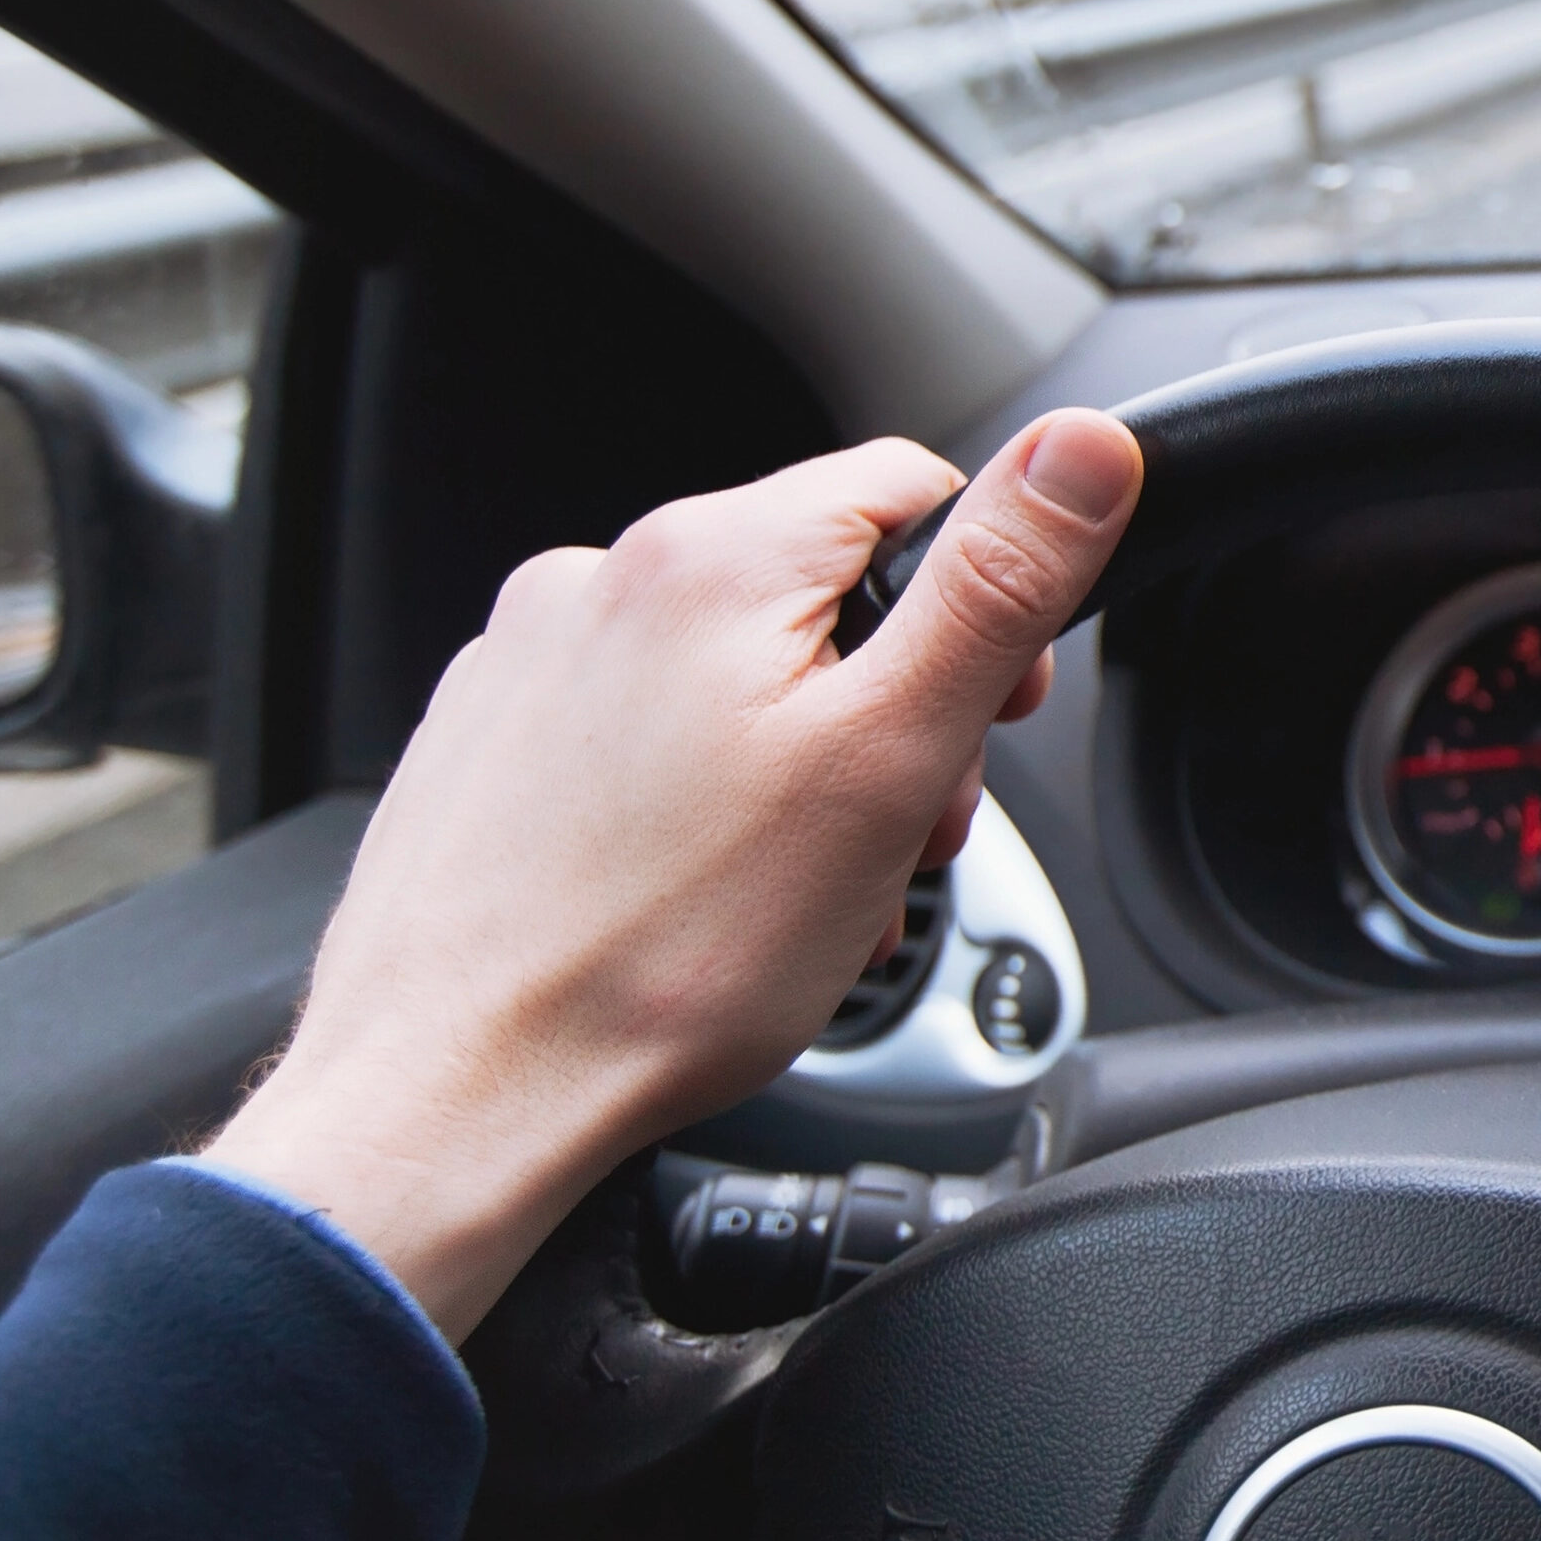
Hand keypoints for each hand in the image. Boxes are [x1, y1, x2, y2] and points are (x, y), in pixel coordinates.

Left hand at [206, 411, 1142, 1339]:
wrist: (454, 1093)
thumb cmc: (665, 955)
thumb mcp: (889, 756)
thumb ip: (997, 586)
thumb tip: (1087, 448)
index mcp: (713, 556)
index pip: (912, 487)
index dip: (987, 601)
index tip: (993, 714)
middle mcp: (601, 579)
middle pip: (825, 593)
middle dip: (892, 710)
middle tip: (896, 836)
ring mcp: (531, 661)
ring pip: (736, 673)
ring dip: (806, 768)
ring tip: (803, 893)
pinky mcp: (490, 744)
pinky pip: (645, 735)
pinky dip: (705, 803)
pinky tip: (708, 899)